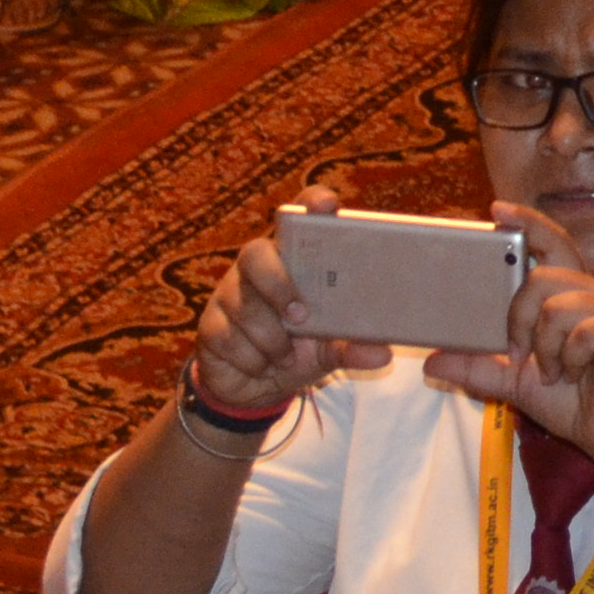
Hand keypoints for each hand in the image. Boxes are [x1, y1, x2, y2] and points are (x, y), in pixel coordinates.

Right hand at [191, 184, 390, 417]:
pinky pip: (230, 338)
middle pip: (257, 253)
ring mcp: (228, 293)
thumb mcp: (328, 351)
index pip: (298, 217)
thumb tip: (384, 354)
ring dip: (272, 341)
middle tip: (301, 317)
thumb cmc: (297, 351)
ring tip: (286, 356)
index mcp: (292, 260)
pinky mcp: (209, 324)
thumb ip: (352, 347)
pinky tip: (260, 365)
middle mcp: (257, 267)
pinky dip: (253, 359)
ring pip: (246, 307)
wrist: (254, 389)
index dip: (310, 204)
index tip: (327, 205)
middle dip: (279, 285)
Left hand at [422, 203, 593, 472]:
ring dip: (546, 349)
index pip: (551, 244)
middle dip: (519, 318)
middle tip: (522, 353)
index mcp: (570, 296)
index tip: (497, 210)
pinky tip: (577, 375)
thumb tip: (431, 362)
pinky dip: (570, 359)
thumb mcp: (516, 384)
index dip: (528, 223)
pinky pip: (584, 332)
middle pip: (543, 277)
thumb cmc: (572, 401)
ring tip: (555, 372)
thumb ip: (478, 368)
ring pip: (558, 306)